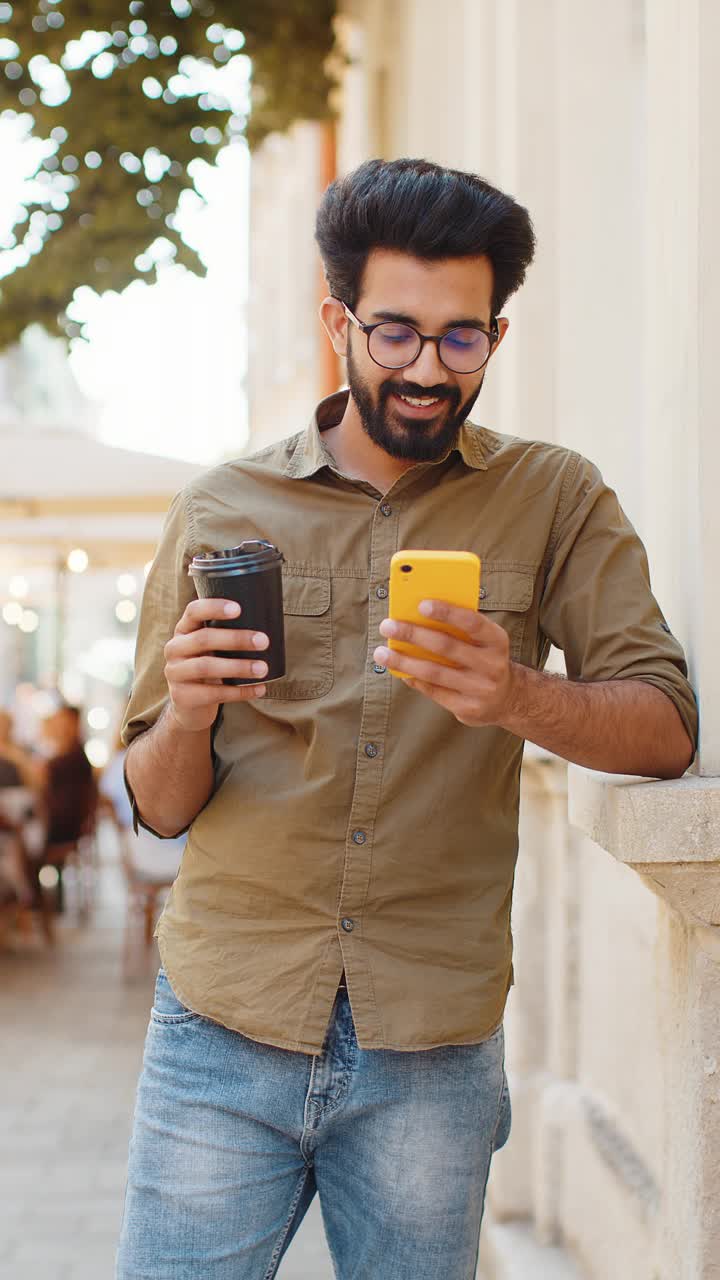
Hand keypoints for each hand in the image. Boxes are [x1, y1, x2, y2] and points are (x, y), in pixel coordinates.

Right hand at [164, 599, 269, 732]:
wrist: (189, 706)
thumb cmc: (209, 667)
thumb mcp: (211, 648)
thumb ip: (226, 635)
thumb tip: (267, 622)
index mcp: (183, 630)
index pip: (194, 611)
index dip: (214, 608)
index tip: (238, 609)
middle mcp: (174, 648)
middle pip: (203, 639)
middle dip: (235, 639)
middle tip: (264, 641)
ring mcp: (175, 673)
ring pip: (206, 667)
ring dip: (238, 667)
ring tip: (263, 669)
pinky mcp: (182, 696)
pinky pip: (213, 694)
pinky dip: (240, 692)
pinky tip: (259, 689)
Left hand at [374, 599, 519, 727]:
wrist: (507, 698)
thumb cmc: (485, 658)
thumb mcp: (484, 640)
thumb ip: (460, 628)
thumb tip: (417, 614)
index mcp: (497, 640)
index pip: (472, 622)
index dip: (447, 612)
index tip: (420, 604)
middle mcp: (491, 665)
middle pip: (446, 647)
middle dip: (413, 635)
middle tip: (388, 626)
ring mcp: (480, 689)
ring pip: (434, 672)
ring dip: (404, 661)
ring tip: (381, 653)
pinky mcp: (467, 708)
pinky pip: (433, 691)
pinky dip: (413, 678)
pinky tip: (398, 669)